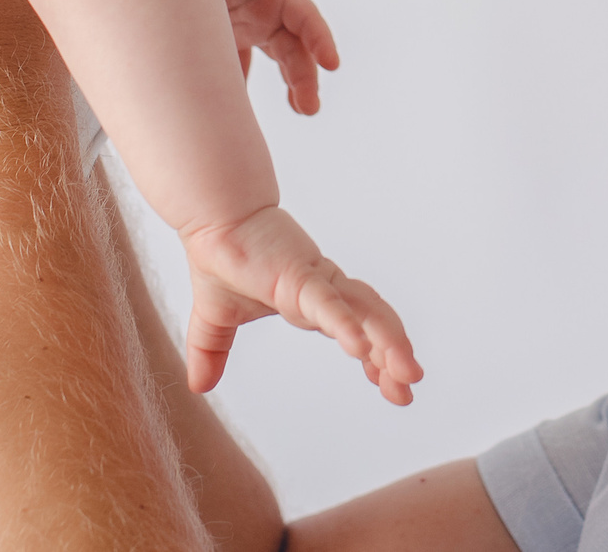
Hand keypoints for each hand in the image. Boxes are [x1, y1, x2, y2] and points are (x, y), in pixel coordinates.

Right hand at [180, 206, 420, 406]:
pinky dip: (347, 323)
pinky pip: (328, 303)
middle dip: (393, 358)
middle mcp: (325, 291)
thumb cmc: (222, 255)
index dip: (377, 359)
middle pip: (374, 324)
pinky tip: (360, 348)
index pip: (358, 330)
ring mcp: (317, 283)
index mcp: (313, 302)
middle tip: (409, 391)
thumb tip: (198, 386)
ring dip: (388, 343)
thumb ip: (211, 352)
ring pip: (365, 312)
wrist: (212, 217)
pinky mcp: (300, 275)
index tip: (393, 389)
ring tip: (407, 373)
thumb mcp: (214, 319)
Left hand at [191, 0, 339, 115]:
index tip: (332, 63)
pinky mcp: (223, 40)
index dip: (321, 40)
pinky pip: (234, 71)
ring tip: (299, 110)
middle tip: (308, 107)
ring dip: (287, 89)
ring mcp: (246, 30)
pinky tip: (232, 116)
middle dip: (305, 79)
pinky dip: (235, 92)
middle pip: (295, 51)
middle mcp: (266, 16)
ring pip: (273, 65)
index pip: (306, 19)